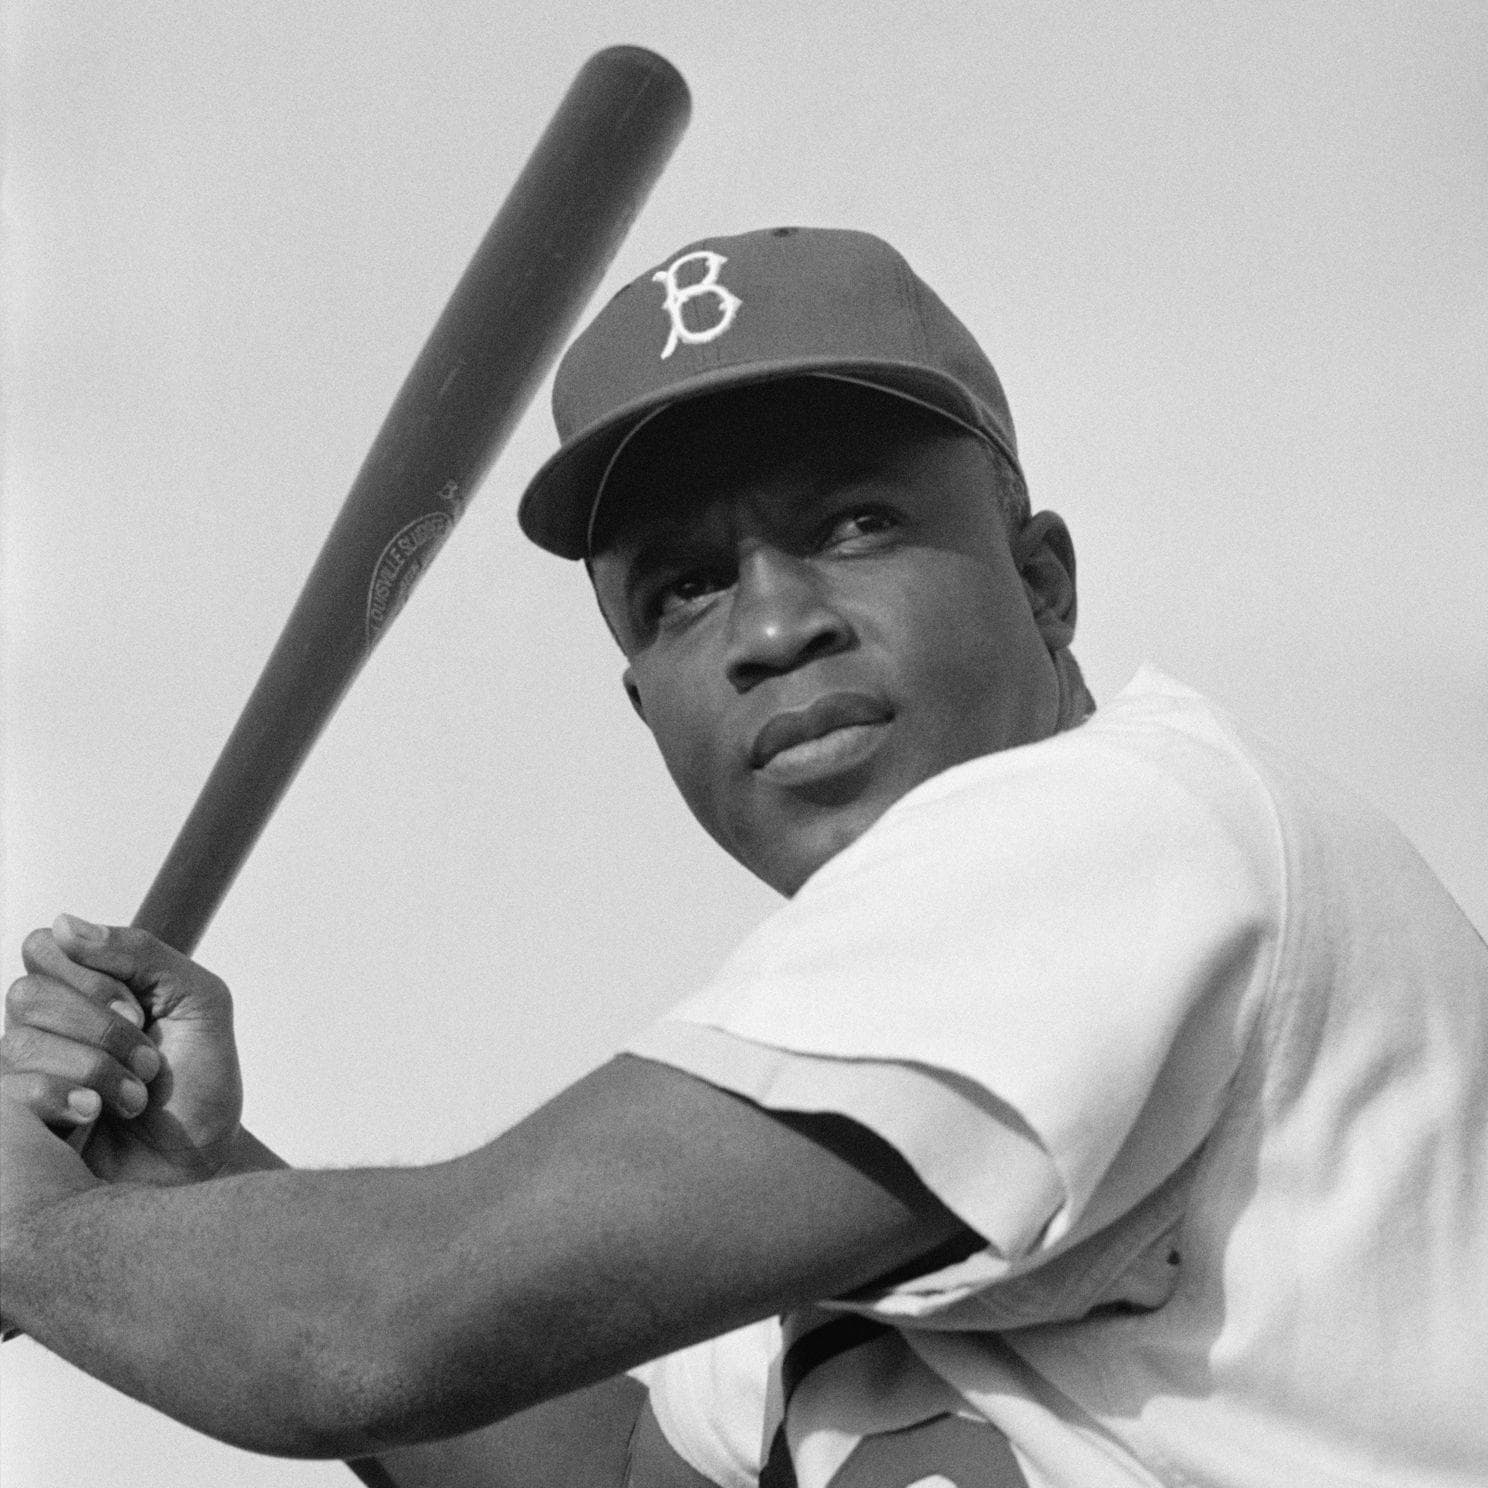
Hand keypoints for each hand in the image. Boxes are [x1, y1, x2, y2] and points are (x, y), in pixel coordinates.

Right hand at [2, 917, 243, 1185]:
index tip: (140, 1007)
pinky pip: (12, 1090)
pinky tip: (96, 1114)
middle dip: (102, 1026)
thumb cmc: (200, 1083)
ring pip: (20, 1040)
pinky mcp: (16, 1123)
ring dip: (95, 1068)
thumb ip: (141, 953)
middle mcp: (45, 1027)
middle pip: (28, 993)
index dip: (92, 974)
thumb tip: (64, 922)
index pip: (45, 947)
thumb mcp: (198, 1001)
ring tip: (136, 1098)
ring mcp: (26, 1075)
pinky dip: (65, 1098)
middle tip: (148, 1060)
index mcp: (83, 990)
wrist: (203, 1161)